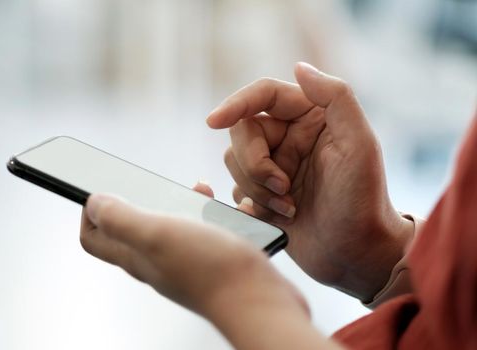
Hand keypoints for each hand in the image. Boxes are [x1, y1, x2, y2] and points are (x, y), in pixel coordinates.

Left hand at [80, 192, 338, 348]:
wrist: (263, 303)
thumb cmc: (212, 271)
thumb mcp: (156, 233)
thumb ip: (121, 218)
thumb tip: (92, 203)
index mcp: (135, 256)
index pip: (95, 238)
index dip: (89, 213)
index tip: (99, 190)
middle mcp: (156, 262)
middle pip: (131, 229)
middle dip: (138, 200)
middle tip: (152, 183)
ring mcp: (185, 263)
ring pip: (173, 225)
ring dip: (180, 202)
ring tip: (197, 191)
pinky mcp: (214, 263)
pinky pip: (206, 231)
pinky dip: (212, 213)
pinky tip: (227, 207)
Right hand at [206, 62, 414, 300]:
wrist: (357, 255)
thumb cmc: (364, 200)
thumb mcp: (359, 144)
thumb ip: (335, 98)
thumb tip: (299, 67)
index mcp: (311, 117)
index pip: (263, 95)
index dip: (235, 104)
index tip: (213, 121)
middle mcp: (290, 137)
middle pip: (242, 132)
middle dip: (254, 162)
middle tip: (283, 186)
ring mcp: (274, 167)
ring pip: (234, 162)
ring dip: (256, 188)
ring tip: (289, 208)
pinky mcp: (263, 195)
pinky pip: (233, 190)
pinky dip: (250, 205)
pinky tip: (276, 218)